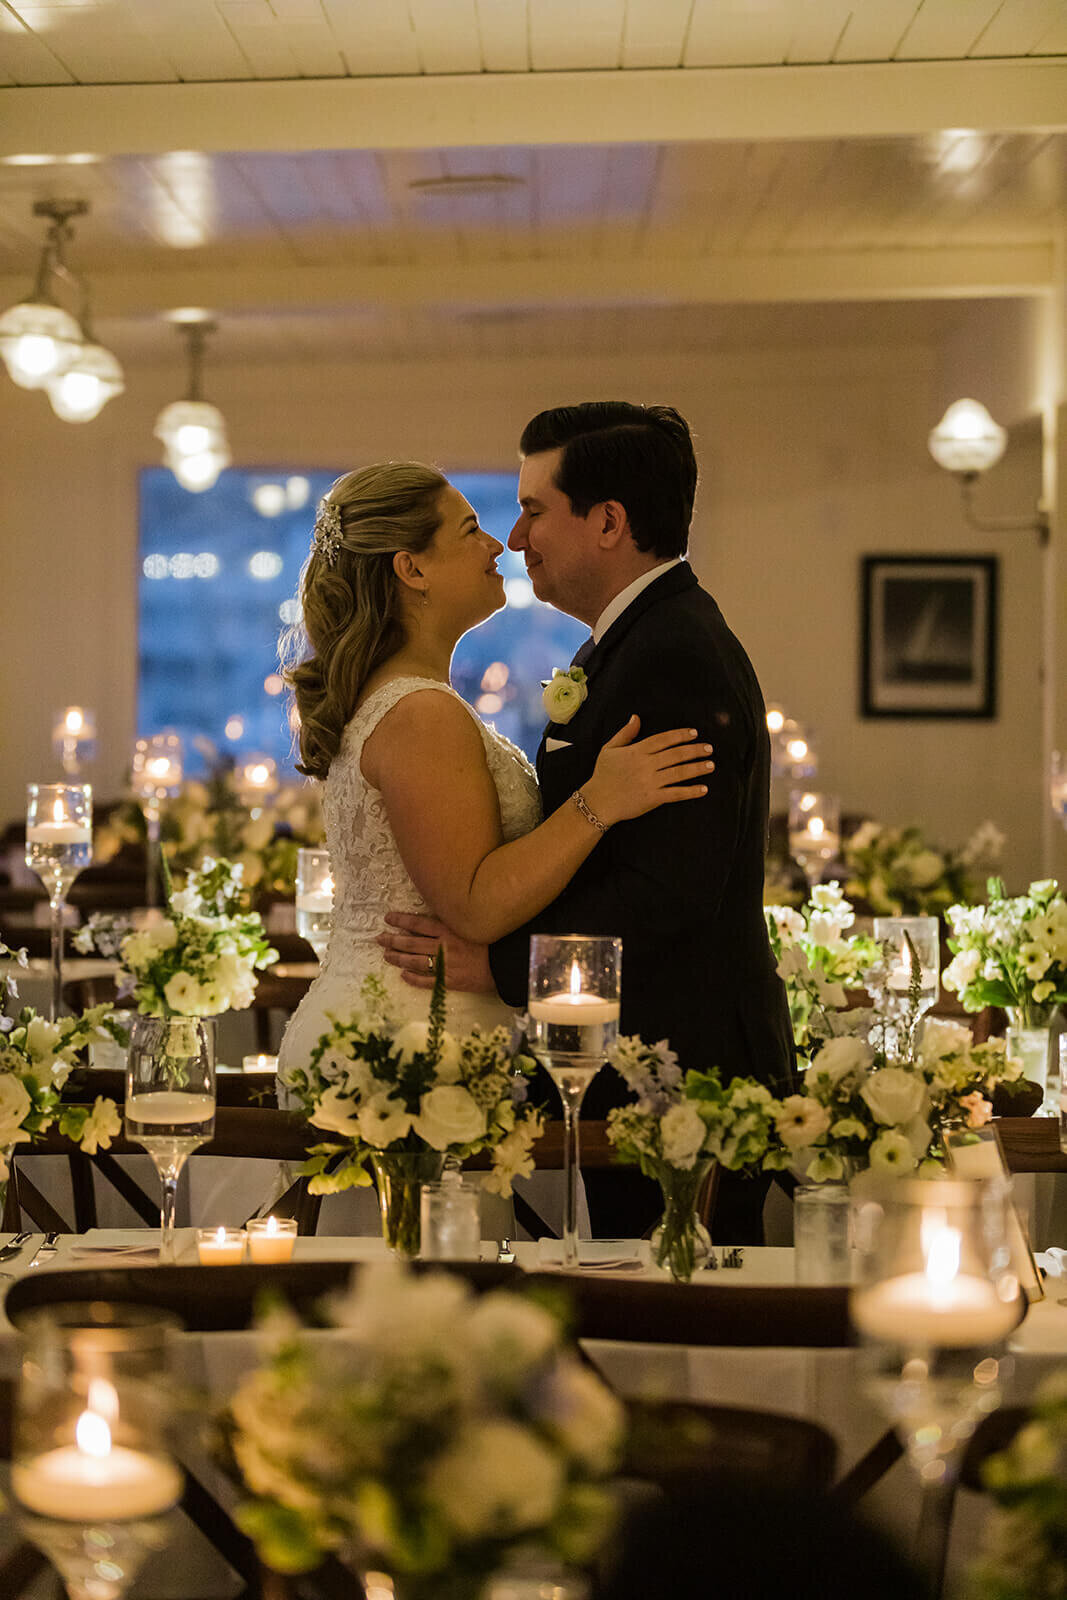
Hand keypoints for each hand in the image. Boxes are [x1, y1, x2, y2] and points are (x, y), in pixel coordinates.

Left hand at [377, 911, 497, 992]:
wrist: (506, 965)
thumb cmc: (491, 941)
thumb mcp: (472, 923)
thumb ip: (452, 921)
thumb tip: (432, 916)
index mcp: (450, 929)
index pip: (419, 923)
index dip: (401, 920)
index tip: (388, 918)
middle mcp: (444, 947)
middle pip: (412, 943)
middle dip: (393, 940)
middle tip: (379, 939)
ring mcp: (446, 965)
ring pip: (415, 962)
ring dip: (398, 958)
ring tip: (386, 956)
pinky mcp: (450, 982)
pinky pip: (427, 981)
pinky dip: (413, 979)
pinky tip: (403, 976)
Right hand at [583, 715, 713, 825]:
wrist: (597, 802)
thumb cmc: (603, 775)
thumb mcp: (609, 749)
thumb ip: (625, 733)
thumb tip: (636, 717)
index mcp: (637, 751)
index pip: (663, 740)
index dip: (680, 735)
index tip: (694, 733)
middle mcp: (646, 765)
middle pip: (675, 755)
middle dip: (694, 750)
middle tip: (709, 748)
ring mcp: (650, 782)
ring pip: (679, 773)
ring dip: (697, 768)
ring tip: (711, 765)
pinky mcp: (652, 799)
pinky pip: (675, 794)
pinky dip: (690, 791)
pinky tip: (703, 789)